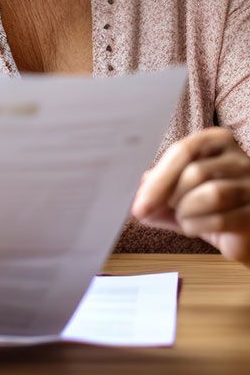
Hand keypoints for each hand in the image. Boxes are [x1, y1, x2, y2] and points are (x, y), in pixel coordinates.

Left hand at [131, 127, 249, 265]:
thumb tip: (134, 194)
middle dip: (171, 197)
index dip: (158, 179)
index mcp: (217, 141)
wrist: (238, 233)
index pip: (184, 150)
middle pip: (195, 172)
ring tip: (184, 217)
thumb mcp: (175, 194)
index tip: (139, 204)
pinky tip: (196, 228)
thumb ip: (155, 190)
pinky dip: (198, 227)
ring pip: (211, 194)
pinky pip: (221, 219)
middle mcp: (240, 158)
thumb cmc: (204, 206)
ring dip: (186, 212)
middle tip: (167, 209)